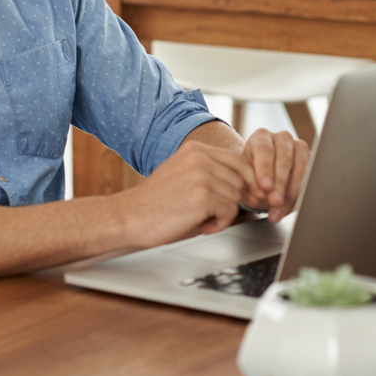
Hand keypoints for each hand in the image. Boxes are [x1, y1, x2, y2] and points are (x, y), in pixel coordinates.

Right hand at [120, 137, 251, 246]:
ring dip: (224, 214)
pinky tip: (202, 226)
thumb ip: (210, 172)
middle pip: (241, 179)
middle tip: (214, 213)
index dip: (244, 181)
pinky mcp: (202, 196)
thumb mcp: (184, 175)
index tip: (239, 197)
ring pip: (237, 196)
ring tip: (202, 219)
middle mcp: (200, 157)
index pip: (238, 160)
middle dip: (232, 200)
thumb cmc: (156, 203)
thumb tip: (246, 181)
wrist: (128, 218)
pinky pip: (230, 211)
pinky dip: (220, 224)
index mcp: (195, 149)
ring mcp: (201, 175)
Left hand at [236, 127, 310, 220]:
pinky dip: (300, 194)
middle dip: (280, 184)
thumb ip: (250, 185)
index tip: (265, 187)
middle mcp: (282, 138)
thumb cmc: (251, 176)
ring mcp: (298, 147)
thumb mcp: (245, 179)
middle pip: (284, 159)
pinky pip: (309, 176)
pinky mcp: (310, 159)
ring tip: (281, 209)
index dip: (265, 169)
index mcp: (261, 137)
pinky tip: (291, 206)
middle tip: (275, 201)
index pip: (264, 150)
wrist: (262, 179)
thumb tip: (261, 195)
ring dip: (291, 191)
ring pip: (300, 167)